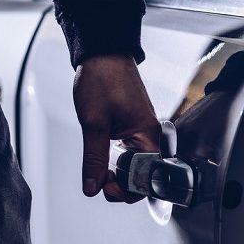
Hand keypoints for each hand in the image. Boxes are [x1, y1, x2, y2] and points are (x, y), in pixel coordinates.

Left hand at [73, 54, 159, 202]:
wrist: (102, 53)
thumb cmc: (102, 79)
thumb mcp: (94, 123)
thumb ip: (94, 159)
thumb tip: (93, 187)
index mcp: (148, 135)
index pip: (147, 179)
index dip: (126, 190)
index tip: (104, 188)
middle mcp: (150, 135)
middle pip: (143, 176)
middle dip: (121, 185)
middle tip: (99, 182)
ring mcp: (142, 131)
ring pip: (135, 166)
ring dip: (117, 174)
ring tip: (99, 172)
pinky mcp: (133, 126)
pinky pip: (130, 153)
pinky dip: (116, 161)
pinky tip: (102, 159)